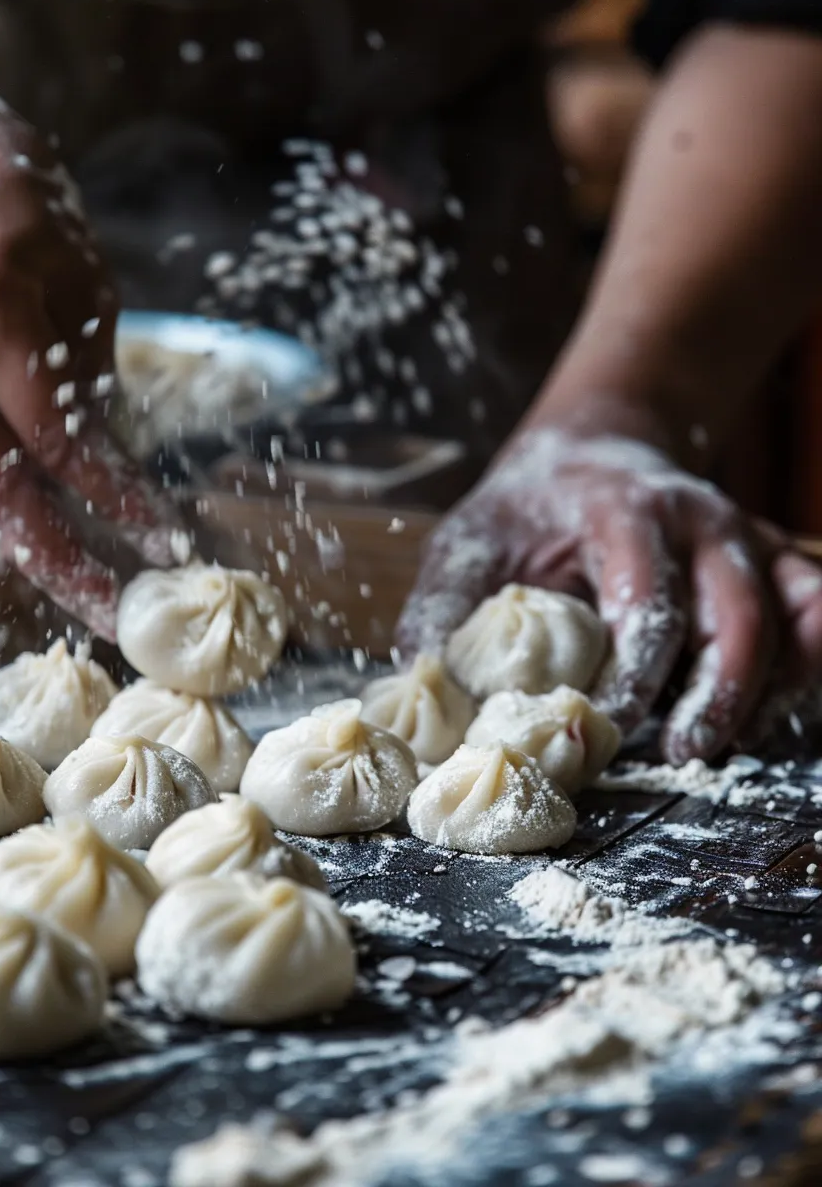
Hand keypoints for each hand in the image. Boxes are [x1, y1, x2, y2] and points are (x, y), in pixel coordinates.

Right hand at [0, 57, 183, 637]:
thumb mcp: (69, 255)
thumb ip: (85, 361)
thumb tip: (103, 455)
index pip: (63, 444)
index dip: (118, 505)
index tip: (164, 545)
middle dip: (60, 566)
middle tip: (112, 613)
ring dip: (23, 535)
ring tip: (80, 569)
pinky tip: (24, 512)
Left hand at [397, 428, 821, 761]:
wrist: (595, 450)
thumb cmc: (529, 510)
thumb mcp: (472, 540)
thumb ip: (445, 607)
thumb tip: (422, 684)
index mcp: (623, 508)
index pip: (644, 595)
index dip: (633, 671)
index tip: (602, 726)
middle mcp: (699, 520)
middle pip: (736, 612)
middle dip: (717, 693)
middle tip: (682, 754)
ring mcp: (743, 537)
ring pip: (785, 618)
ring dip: (763, 691)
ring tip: (717, 749)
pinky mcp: (769, 559)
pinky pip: (812, 611)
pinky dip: (807, 662)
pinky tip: (767, 710)